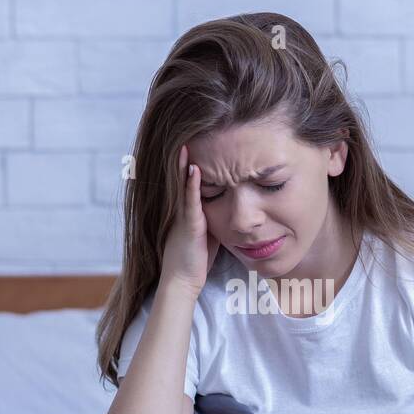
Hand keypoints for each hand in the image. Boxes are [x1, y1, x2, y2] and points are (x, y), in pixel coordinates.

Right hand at [160, 143, 219, 295]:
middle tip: (186, 132)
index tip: (194, 142)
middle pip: (182, 178)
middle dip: (184, 157)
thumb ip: (215, 217)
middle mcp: (182, 210)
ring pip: (183, 185)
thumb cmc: (196, 260)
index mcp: (186, 210)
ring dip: (184, 163)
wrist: (183, 281)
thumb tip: (230, 206)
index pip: (189, 182)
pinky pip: (189, 201)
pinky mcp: (189, 225)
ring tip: (187, 140)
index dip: (190, 163)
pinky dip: (192, 184)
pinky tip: (194, 168)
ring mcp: (183, 216)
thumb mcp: (207, 233)